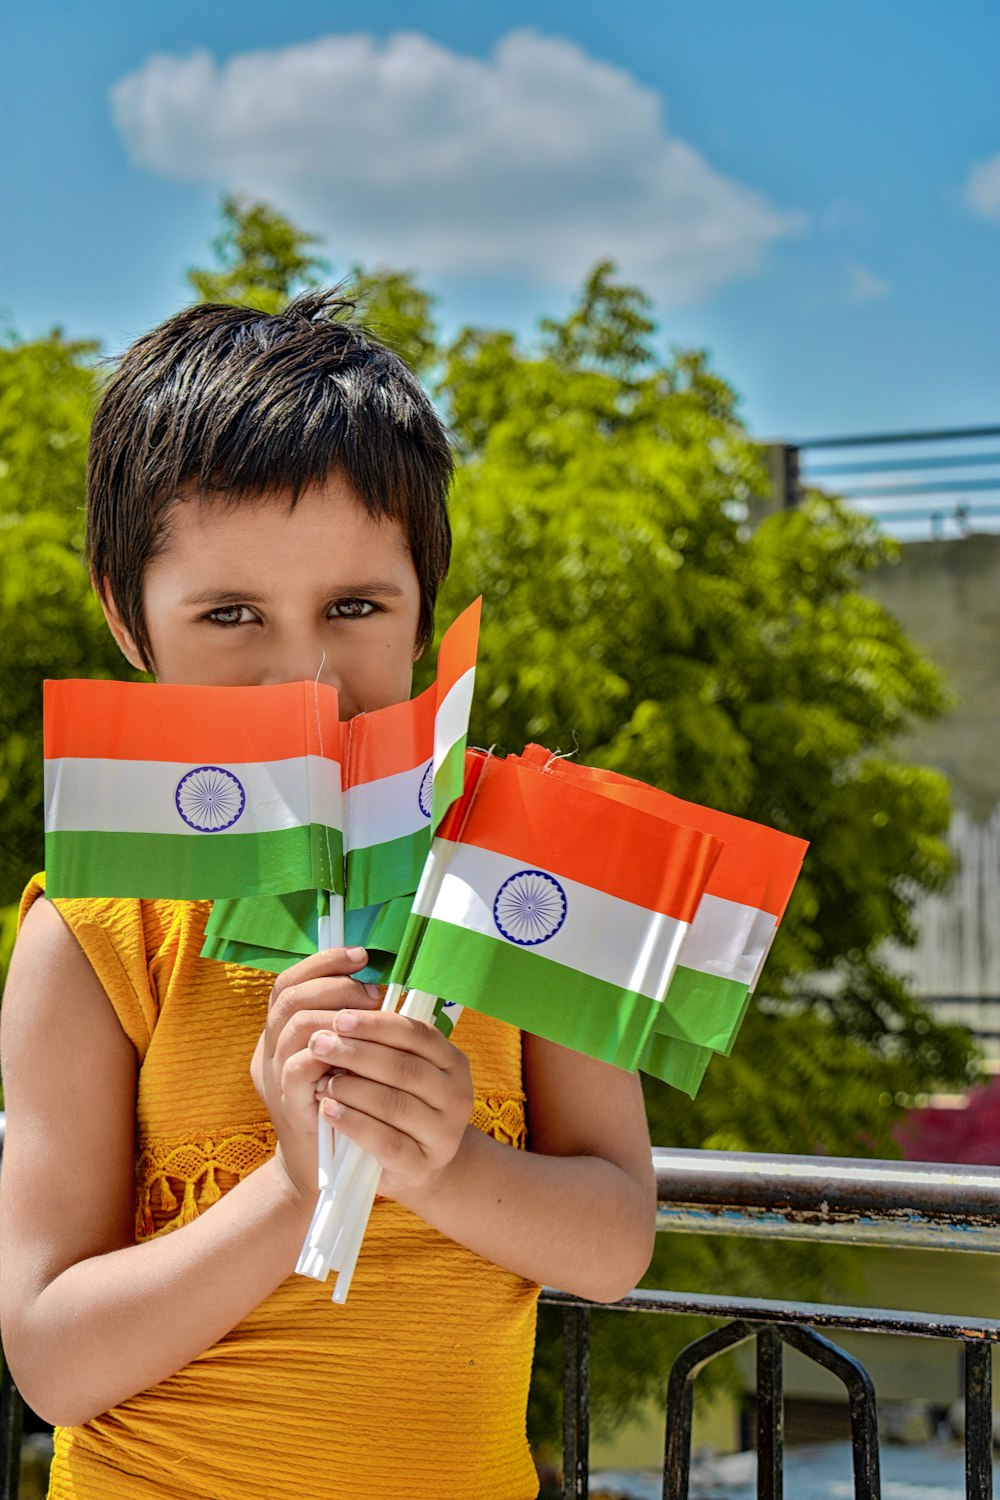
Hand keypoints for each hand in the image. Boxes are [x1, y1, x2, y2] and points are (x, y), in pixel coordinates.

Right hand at [250, 947, 382, 1201]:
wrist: (322, 1174)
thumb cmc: (341, 1108)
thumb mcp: (341, 1060)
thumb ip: (348, 1026)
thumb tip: (383, 986)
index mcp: (279, 1034)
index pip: (288, 983)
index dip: (323, 963)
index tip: (362, 956)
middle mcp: (269, 1050)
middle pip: (289, 996)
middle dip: (336, 985)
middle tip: (374, 992)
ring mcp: (274, 1077)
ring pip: (295, 1024)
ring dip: (337, 1013)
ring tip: (373, 1015)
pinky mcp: (288, 1104)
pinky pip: (300, 1066)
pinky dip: (331, 1051)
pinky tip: (359, 1046)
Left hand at [310, 1009, 474, 1205]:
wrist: (416, 1166)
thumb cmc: (402, 1107)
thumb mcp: (403, 1073)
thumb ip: (384, 1046)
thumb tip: (341, 1015)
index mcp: (453, 1062)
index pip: (416, 1034)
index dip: (376, 1024)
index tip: (339, 1018)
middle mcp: (456, 1095)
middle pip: (404, 1068)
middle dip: (356, 1053)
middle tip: (319, 1044)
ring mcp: (443, 1134)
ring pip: (394, 1104)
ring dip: (352, 1089)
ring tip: (322, 1082)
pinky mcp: (422, 1165)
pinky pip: (386, 1141)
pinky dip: (354, 1123)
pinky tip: (328, 1111)